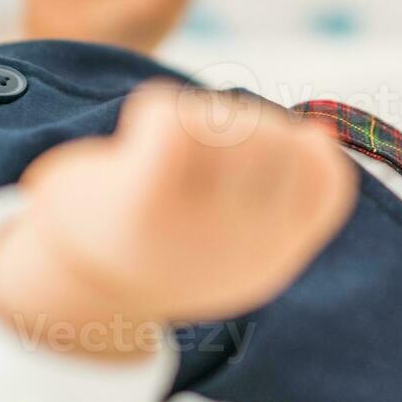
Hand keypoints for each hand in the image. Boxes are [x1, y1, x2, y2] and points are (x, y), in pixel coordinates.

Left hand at [0, 84, 356, 356]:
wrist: (75, 290)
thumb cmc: (167, 245)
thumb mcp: (243, 234)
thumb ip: (286, 195)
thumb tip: (319, 136)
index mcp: (271, 257)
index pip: (325, 179)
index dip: (300, 149)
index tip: (254, 160)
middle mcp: (243, 247)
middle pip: (276, 138)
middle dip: (246, 123)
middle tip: (203, 146)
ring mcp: (196, 225)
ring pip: (228, 124)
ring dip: (201, 116)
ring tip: (175, 141)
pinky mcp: (144, 199)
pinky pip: (174, 120)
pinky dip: (160, 112)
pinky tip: (144, 135)